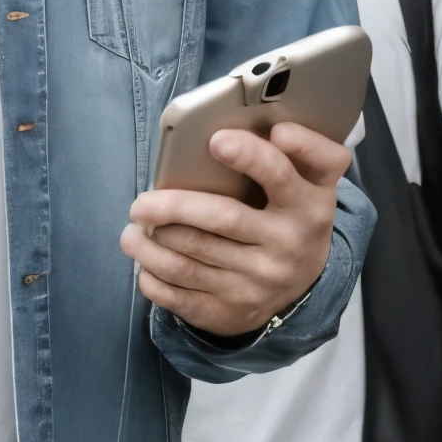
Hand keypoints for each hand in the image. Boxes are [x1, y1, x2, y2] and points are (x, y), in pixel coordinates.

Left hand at [121, 123, 350, 337]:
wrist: (300, 289)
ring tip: (133, 229)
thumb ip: (287, 156)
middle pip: (222, 217)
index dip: (253, 156)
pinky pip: (179, 293)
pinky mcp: (232, 311)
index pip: (283, 174)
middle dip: (173, 206)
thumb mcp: (304, 187)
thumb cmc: (288, 218)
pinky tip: (145, 261)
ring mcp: (261, 282)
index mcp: (308, 204)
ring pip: (191, 257)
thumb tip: (228, 131)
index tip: (218, 140)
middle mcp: (289, 244)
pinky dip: (152, 275)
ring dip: (150, 242)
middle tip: (141, 203)